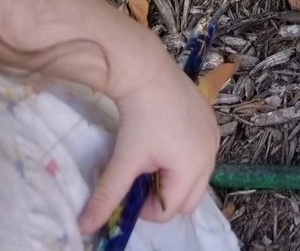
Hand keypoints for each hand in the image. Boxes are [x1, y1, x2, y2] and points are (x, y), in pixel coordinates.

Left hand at [78, 55, 219, 233]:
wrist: (148, 70)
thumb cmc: (139, 116)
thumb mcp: (124, 159)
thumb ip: (107, 197)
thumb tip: (85, 228)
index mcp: (193, 167)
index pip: (170, 211)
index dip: (146, 208)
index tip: (130, 188)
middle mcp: (211, 155)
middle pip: (190, 200)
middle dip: (166, 197)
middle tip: (143, 177)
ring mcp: (214, 137)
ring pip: (198, 178)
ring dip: (176, 178)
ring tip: (154, 157)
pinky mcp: (212, 122)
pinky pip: (203, 155)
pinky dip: (187, 158)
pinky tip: (167, 138)